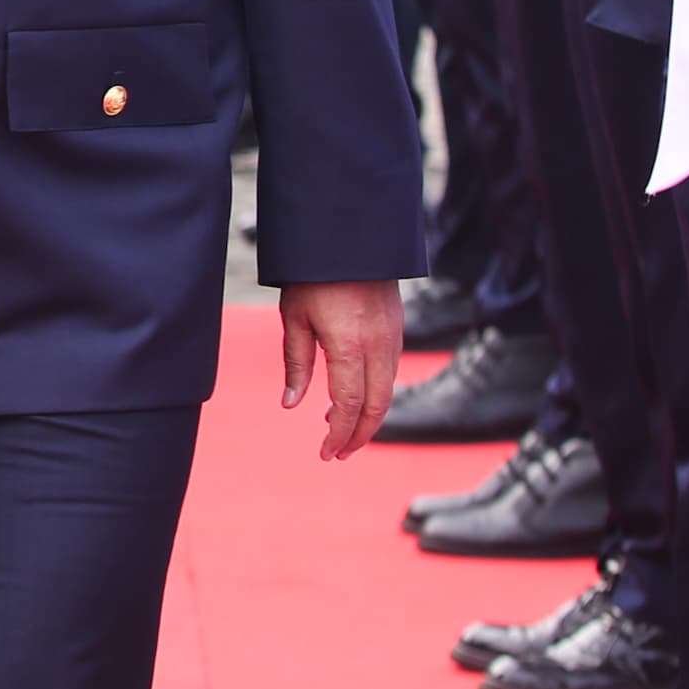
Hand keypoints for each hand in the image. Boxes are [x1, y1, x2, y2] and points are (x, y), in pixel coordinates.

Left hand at [280, 280, 401, 459]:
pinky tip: (354, 396)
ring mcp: (393, 337)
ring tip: (339, 428)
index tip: (327, 453)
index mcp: (350, 345)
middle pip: (378, 407)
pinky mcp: (398, 329)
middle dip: (360, 436)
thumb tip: (291, 405)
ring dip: (368, 416)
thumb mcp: (294, 318)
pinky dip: (376, 393)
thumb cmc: (312, 276)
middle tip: (337, 452)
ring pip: (388, 391)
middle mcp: (379, 345)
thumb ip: (297, 364)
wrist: (348, 236)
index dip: (340, 434)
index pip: (351, 405)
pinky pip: (391, 372)